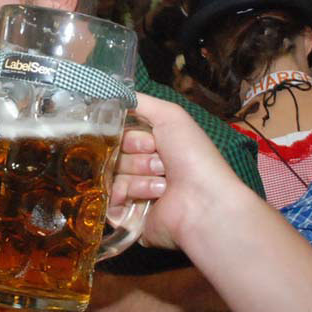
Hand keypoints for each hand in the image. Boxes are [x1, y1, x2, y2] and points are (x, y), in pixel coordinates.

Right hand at [111, 94, 241, 249]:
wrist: (203, 203)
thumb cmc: (192, 157)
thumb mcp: (170, 116)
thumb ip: (139, 102)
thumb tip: (111, 94)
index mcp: (156, 145)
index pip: (122, 136)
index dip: (130, 137)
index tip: (148, 141)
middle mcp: (144, 168)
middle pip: (115, 156)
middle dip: (135, 158)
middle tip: (159, 162)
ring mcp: (136, 194)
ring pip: (112, 178)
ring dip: (137, 178)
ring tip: (162, 184)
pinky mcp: (129, 217)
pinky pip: (109, 201)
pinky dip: (126, 197)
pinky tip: (149, 199)